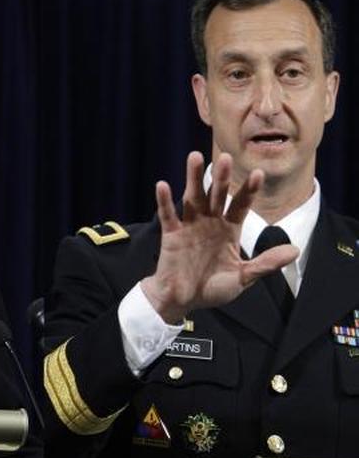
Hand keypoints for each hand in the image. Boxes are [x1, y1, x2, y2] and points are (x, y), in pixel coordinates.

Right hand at [140, 151, 297, 323]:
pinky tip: (163, 185)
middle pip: (217, 196)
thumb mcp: (243, 277)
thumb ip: (266, 263)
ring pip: (193, 198)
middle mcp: (210, 223)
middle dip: (222, 177)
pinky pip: (168, 215)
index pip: (241, 206)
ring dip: (193, 178)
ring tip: (195, 157)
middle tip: (226, 157)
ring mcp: (190, 227)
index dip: (249, 191)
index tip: (259, 174)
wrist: (182, 300)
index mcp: (228, 230)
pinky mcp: (172, 235)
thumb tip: (295, 250)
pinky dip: (164, 201)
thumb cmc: (212, 289)